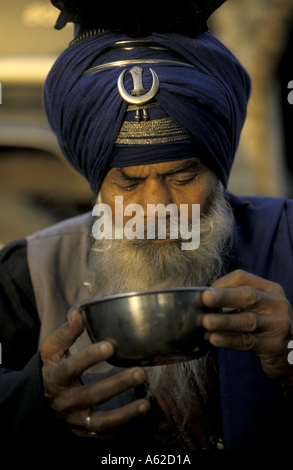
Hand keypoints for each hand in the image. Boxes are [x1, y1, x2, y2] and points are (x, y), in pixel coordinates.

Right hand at [40, 310, 149, 438]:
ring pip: (100, 422)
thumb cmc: (50, 368)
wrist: (39, 400)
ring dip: (125, 415)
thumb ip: (65, 333)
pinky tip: (139, 416)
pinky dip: (122, 428)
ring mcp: (75, 420)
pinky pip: (103, 435)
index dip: (90, 357)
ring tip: (145, 404)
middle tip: (141, 372)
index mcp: (56, 378)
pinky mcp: (83, 433)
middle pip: (92, 395)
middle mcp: (65, 402)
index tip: (110, 346)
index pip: (72, 368)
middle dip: (118, 384)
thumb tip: (79, 314)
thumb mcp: (51, 350)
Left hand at [201, 270, 292, 382]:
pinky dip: (229, 340)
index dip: (221, 284)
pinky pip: (247, 342)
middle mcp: (277, 304)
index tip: (204, 293)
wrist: (290, 353)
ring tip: (206, 321)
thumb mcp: (257, 306)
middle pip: (248, 296)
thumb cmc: (265, 325)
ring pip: (247, 320)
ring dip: (224, 321)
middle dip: (223, 297)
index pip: (243, 278)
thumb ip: (236, 299)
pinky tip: (214, 339)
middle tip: (204, 298)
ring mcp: (278, 325)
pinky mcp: (273, 346)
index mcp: (271, 289)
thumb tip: (203, 299)